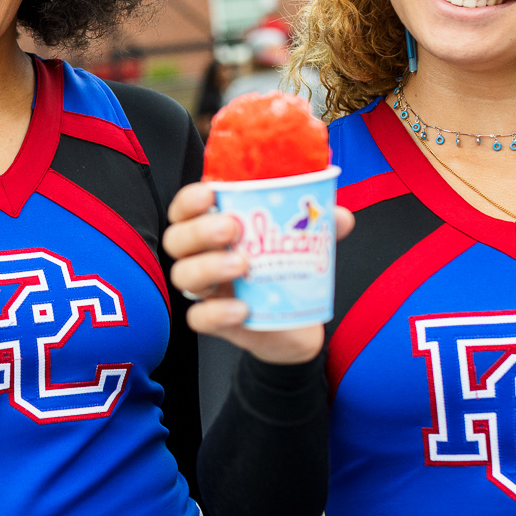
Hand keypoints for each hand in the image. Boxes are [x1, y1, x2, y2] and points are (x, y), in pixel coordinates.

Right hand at [163, 181, 349, 365]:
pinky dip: (217, 312)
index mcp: (215, 229)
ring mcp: (207, 290)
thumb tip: (338, 215)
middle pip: (177, 240)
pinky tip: (242, 309)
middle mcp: (202, 256)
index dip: (190, 199)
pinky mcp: (215, 321)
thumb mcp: (304, 243)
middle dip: (199, 231)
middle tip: (232, 229)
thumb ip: (320, 226)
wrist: (295, 324)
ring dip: (208, 267)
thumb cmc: (286, 271)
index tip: (210, 192)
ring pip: (183, 276)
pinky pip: (200, 318)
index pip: (186, 208)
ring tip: (242, 266)